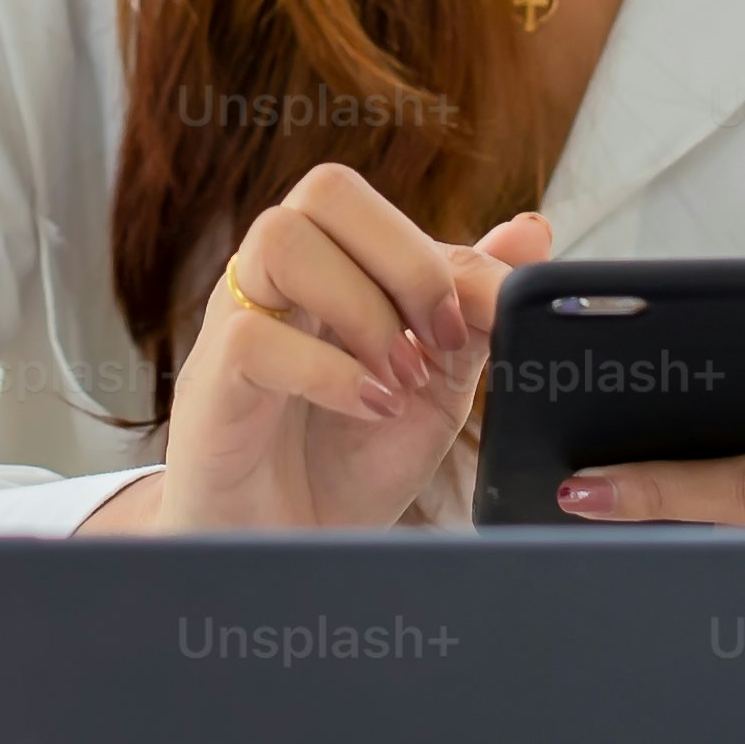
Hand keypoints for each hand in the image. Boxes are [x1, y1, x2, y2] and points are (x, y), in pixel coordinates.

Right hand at [91, 167, 542, 535]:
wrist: (292, 553)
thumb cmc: (348, 465)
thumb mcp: (437, 387)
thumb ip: (476, 311)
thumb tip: (531, 231)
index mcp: (329, 267)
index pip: (374, 202)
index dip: (438, 254)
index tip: (474, 326)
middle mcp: (278, 280)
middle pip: (326, 190)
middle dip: (404, 259)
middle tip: (439, 339)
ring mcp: (237, 323)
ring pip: (281, 239)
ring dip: (362, 309)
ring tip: (399, 379)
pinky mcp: (212, 382)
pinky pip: (255, 336)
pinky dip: (330, 371)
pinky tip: (370, 409)